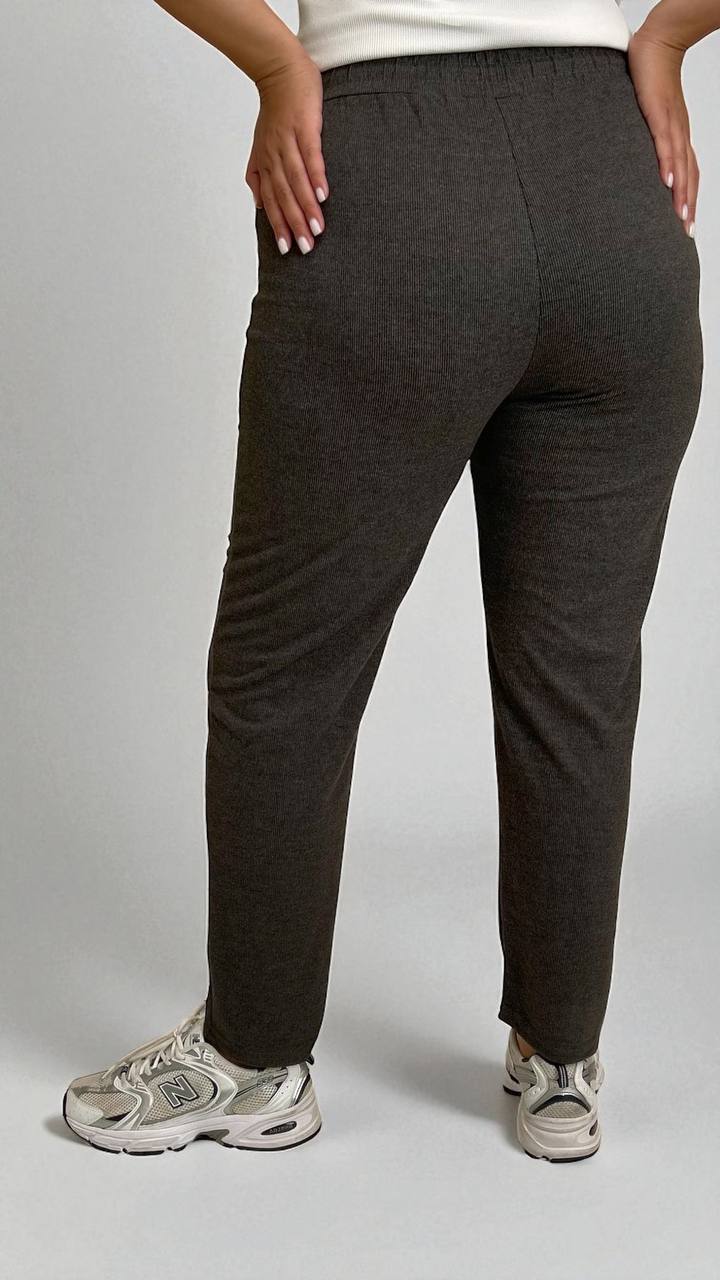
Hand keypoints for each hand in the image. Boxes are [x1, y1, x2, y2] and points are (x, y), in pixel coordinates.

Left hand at [246, 55, 328, 254]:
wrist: (280, 70)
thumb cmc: (276, 109)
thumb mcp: (261, 144)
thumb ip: (258, 174)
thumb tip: (258, 204)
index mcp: (264, 162)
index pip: (270, 200)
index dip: (278, 225)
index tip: (286, 249)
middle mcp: (273, 155)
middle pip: (283, 196)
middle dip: (294, 224)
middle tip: (305, 248)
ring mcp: (288, 141)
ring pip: (295, 181)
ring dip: (306, 207)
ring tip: (317, 230)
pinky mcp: (305, 127)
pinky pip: (310, 156)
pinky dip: (316, 176)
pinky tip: (324, 195)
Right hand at [627, 28, 697, 234]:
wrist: (656, 45)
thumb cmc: (651, 79)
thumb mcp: (650, 116)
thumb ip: (646, 137)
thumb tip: (635, 157)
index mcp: (677, 136)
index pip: (688, 173)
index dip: (689, 198)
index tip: (685, 223)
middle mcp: (679, 134)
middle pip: (688, 175)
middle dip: (688, 205)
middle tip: (686, 230)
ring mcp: (671, 124)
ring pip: (680, 164)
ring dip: (682, 192)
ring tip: (680, 216)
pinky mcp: (658, 114)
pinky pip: (665, 144)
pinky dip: (668, 164)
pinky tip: (668, 182)